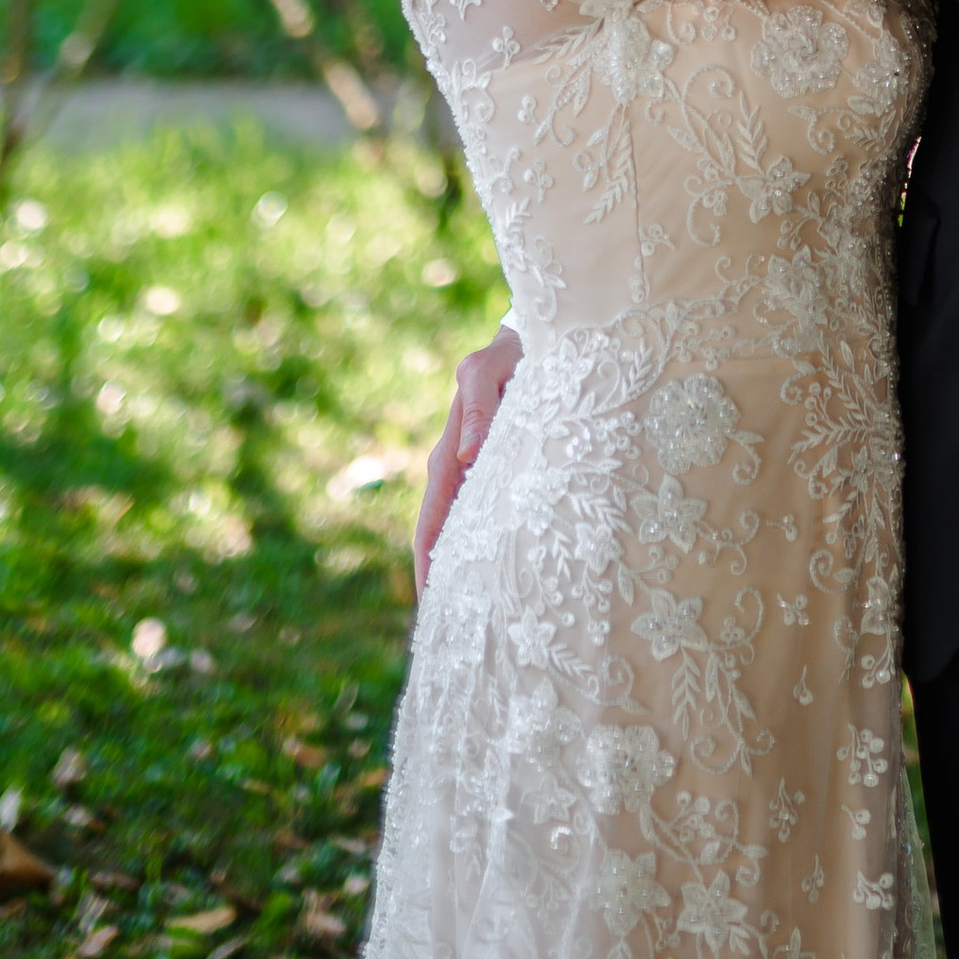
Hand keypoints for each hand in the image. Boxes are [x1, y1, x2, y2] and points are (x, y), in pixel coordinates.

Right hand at [413, 324, 522, 591]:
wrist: (530, 336)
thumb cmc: (510, 352)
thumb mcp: (489, 371)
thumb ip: (479, 409)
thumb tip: (465, 458)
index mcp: (451, 450)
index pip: (433, 518)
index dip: (429, 560)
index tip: (430, 600)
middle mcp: (457, 464)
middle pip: (441, 531)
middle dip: (439, 574)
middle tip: (445, 622)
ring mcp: (474, 466)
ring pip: (461, 525)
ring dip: (459, 562)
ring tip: (466, 605)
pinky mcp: (495, 464)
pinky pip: (482, 509)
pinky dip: (479, 540)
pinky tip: (493, 562)